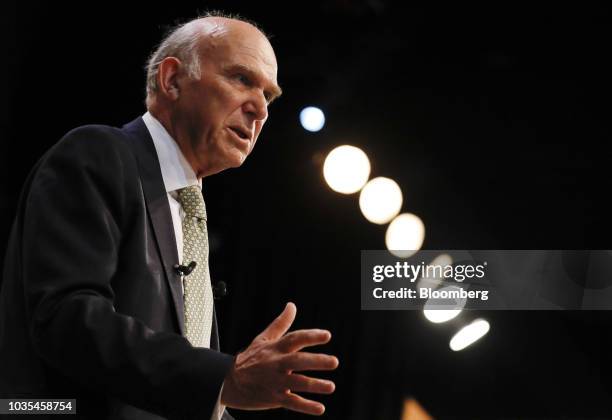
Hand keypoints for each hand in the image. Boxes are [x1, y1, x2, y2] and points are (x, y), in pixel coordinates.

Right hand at [221, 302, 338, 414]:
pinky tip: (320, 408)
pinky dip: (305, 407)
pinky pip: (291, 403)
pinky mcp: (274, 398)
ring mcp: (275, 381)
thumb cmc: (251, 358)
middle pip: (297, 361)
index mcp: (276, 348)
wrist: (229, 381)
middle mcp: (276, 364)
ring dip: (314, 385)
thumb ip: (281, 323)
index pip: (294, 339)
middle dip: (316, 361)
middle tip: (334, 362)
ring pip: (296, 383)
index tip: (327, 335)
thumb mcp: (264, 338)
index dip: (310, 336)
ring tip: (331, 386)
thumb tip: (292, 305)